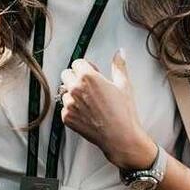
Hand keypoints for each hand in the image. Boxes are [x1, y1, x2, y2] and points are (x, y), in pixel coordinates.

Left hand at [59, 50, 154, 170]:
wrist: (120, 137)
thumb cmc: (124, 112)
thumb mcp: (124, 85)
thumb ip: (119, 65)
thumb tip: (120, 52)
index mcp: (87, 76)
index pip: (77, 63)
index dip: (86, 68)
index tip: (93, 74)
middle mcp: (75, 89)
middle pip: (66, 74)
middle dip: (76, 78)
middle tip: (89, 88)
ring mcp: (69, 104)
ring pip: (65, 92)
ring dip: (73, 95)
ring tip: (90, 104)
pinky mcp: (67, 118)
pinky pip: (65, 108)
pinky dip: (73, 110)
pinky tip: (87, 114)